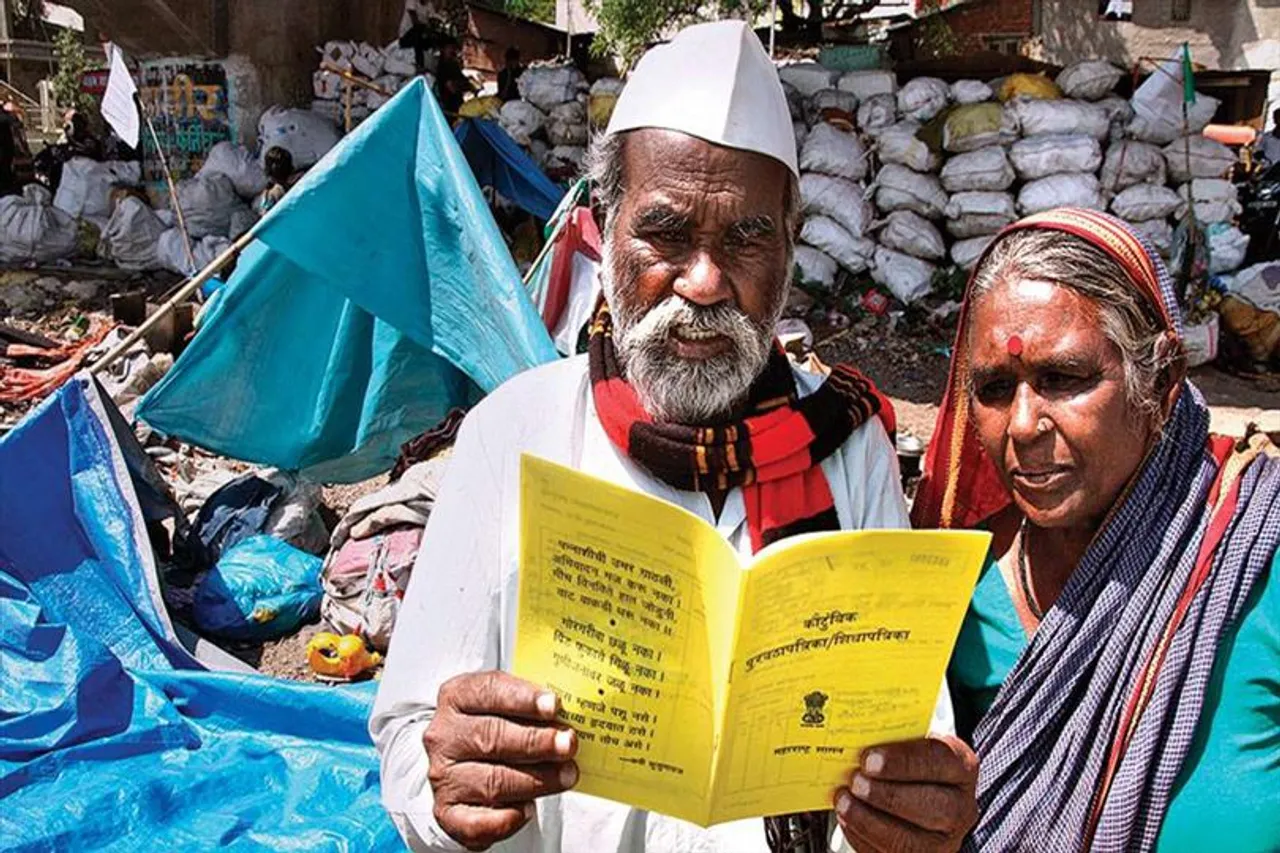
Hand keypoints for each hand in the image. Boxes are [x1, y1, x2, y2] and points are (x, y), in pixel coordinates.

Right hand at [424, 671, 578, 850]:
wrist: (468, 763)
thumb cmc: (497, 727)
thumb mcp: (508, 703)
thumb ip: (532, 704)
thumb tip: (573, 711)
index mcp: (457, 697)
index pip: (488, 691)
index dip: (523, 699)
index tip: (554, 705)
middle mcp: (445, 736)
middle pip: (491, 737)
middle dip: (536, 742)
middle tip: (569, 744)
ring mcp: (443, 775)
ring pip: (491, 781)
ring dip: (535, 780)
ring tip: (566, 775)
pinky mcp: (448, 812)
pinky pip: (475, 822)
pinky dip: (506, 818)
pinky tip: (528, 809)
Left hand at [833, 736, 977, 852]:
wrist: (918, 791)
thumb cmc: (910, 764)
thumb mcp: (909, 743)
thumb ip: (891, 740)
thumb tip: (856, 739)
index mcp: (961, 767)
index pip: (939, 760)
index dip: (903, 761)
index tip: (869, 759)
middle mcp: (960, 807)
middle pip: (932, 805)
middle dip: (886, 794)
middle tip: (856, 782)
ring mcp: (943, 840)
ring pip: (911, 840)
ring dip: (869, 820)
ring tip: (845, 801)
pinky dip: (862, 837)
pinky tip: (848, 819)